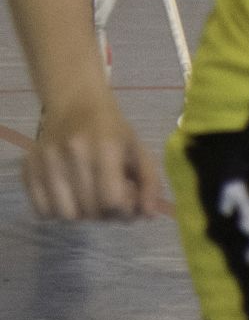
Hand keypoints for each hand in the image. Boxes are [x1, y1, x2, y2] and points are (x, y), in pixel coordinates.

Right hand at [21, 92, 163, 220]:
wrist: (76, 104)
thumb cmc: (113, 130)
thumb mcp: (139, 149)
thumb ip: (149, 182)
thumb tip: (148, 215)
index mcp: (106, 146)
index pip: (111, 199)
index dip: (123, 210)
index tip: (127, 203)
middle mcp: (73, 152)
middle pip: (89, 210)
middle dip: (105, 213)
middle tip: (109, 201)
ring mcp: (46, 161)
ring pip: (65, 215)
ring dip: (81, 215)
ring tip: (89, 198)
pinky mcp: (28, 168)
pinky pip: (42, 211)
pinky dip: (58, 212)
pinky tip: (69, 196)